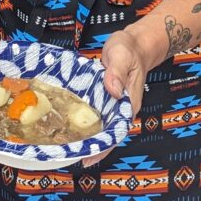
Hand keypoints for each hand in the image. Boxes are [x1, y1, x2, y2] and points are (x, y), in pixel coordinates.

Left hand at [81, 29, 147, 167]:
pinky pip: (94, 111)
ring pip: (100, 124)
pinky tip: (69, 121)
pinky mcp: (104, 96)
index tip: (90, 157)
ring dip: (86, 134)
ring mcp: (112, 103)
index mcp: (129, 103)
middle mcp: (121, 107)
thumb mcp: (122, 56)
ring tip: (67, 144)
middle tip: (71, 155)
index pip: (117, 131)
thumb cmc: (130, 49)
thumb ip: (117, 72)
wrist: (133, 43)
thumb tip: (112, 90)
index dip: (104, 147)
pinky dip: (83, 117)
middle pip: (108, 133)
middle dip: (92, 146)